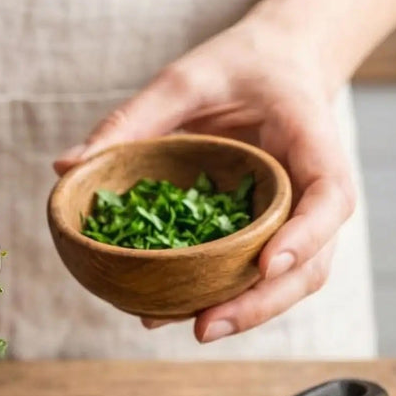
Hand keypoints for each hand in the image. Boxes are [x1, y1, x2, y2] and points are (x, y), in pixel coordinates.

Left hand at [54, 18, 354, 342]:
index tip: (266, 264)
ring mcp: (299, 222)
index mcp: (312, 142)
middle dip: (262, 302)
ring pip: (290, 283)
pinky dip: (225, 299)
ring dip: (245, 313)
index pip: (329, 197)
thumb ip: (133, 119)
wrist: (276, 67)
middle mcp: (315, 192)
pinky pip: (258, 278)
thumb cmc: (239, 68)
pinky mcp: (272, 237)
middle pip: (311, 263)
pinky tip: (174, 313)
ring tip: (192, 329)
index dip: (305, 236)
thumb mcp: (186, 78)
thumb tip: (66, 167)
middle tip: (206, 326)